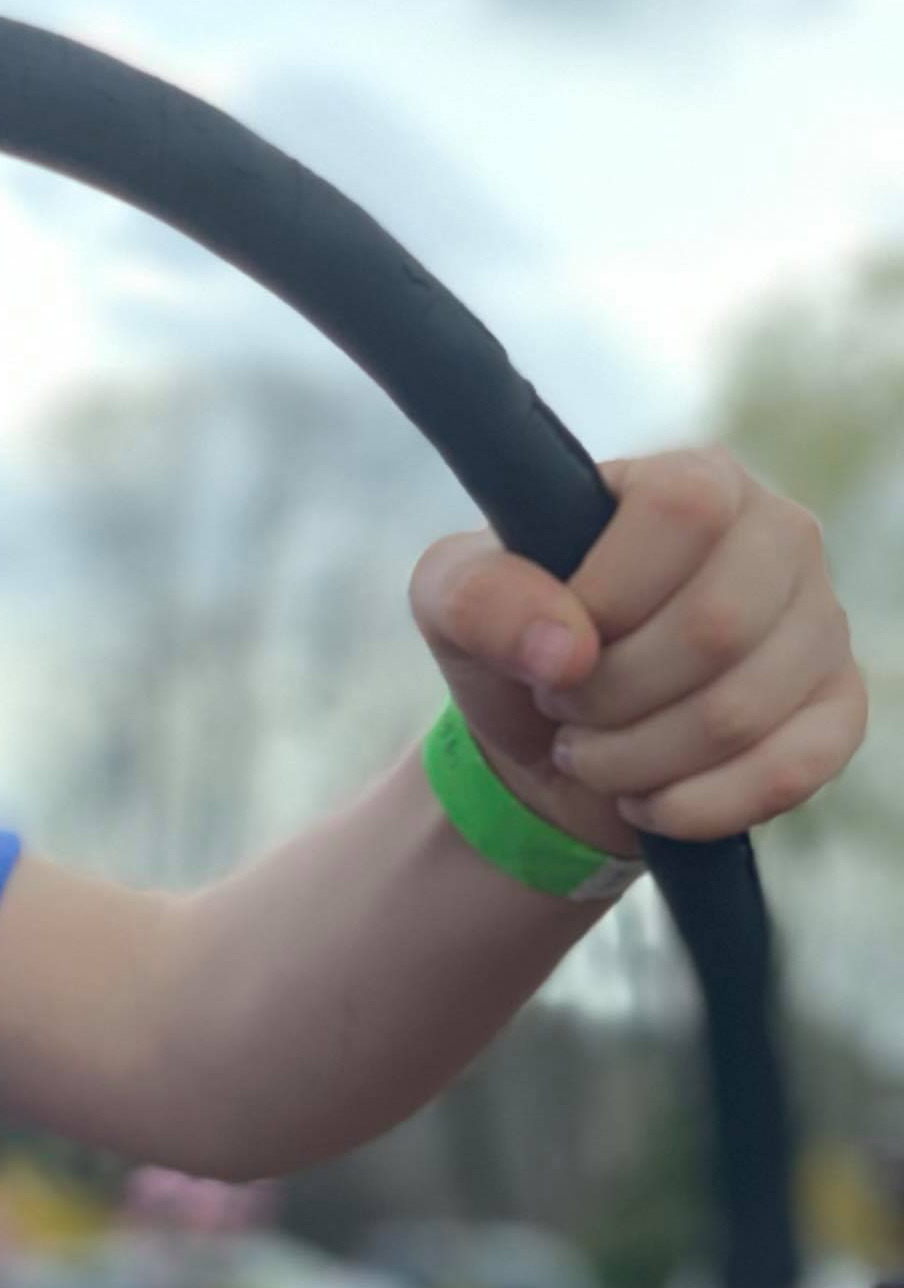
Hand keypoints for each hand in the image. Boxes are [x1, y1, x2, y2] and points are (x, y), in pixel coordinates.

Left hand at [408, 446, 863, 857]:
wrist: (555, 741)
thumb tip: (564, 648)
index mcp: (696, 481)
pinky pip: (789, 771)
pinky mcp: (834, 712)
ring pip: (742, 710)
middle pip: (716, 624)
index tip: (554, 644)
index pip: (683, 509)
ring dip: (637, 759)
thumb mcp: (453, 604)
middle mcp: (779, 537)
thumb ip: (477, 595)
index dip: (607, 594)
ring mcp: (819, 625)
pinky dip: (695, 807)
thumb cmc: (517, 643)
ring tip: (589, 754)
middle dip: (611, 695)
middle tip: (563, 710)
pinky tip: (646, 801)